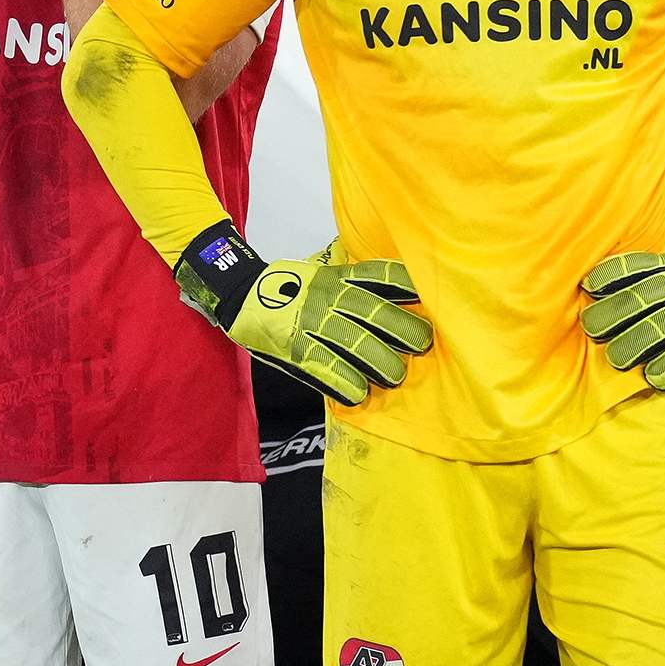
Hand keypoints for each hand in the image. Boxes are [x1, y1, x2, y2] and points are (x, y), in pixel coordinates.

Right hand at [176, 229, 432, 405]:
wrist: (236, 293)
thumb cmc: (286, 288)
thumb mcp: (319, 273)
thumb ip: (348, 279)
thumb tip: (389, 287)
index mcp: (336, 276)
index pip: (378, 275)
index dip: (405, 284)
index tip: (428, 295)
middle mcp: (327, 295)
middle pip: (372, 310)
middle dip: (402, 327)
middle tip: (423, 343)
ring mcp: (310, 320)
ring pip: (352, 340)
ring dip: (379, 359)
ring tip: (396, 375)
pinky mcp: (294, 345)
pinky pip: (324, 363)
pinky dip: (344, 379)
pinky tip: (361, 392)